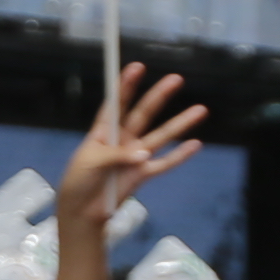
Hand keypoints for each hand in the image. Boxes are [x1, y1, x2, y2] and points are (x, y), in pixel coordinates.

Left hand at [64, 61, 208, 232]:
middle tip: (176, 79)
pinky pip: (165, 164)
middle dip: (158, 97)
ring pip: (160, 136)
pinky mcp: (143, 175)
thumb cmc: (78, 183)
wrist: (81, 212)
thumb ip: (116, 156)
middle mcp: (122, 140)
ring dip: (180, 124)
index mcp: (103, 132)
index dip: (126, 87)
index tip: (136, 67)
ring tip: (201, 109)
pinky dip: (180, 156)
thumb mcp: (89, 163)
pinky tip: (195, 144)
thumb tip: (143, 154)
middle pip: (143, 114)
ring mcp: (135, 156)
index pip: (116, 105)